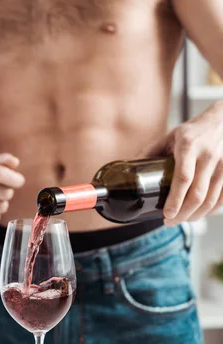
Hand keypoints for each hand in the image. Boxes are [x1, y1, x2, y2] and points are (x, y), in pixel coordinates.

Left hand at [145, 102, 222, 224]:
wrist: (222, 122)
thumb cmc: (192, 131)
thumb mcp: (169, 136)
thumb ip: (150, 152)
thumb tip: (130, 170)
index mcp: (188, 146)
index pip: (183, 178)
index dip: (175, 199)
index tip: (166, 214)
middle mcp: (207, 156)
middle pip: (197, 194)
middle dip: (183, 214)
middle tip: (169, 222)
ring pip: (210, 200)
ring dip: (195, 216)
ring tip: (182, 219)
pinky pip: (222, 199)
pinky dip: (210, 211)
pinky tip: (199, 214)